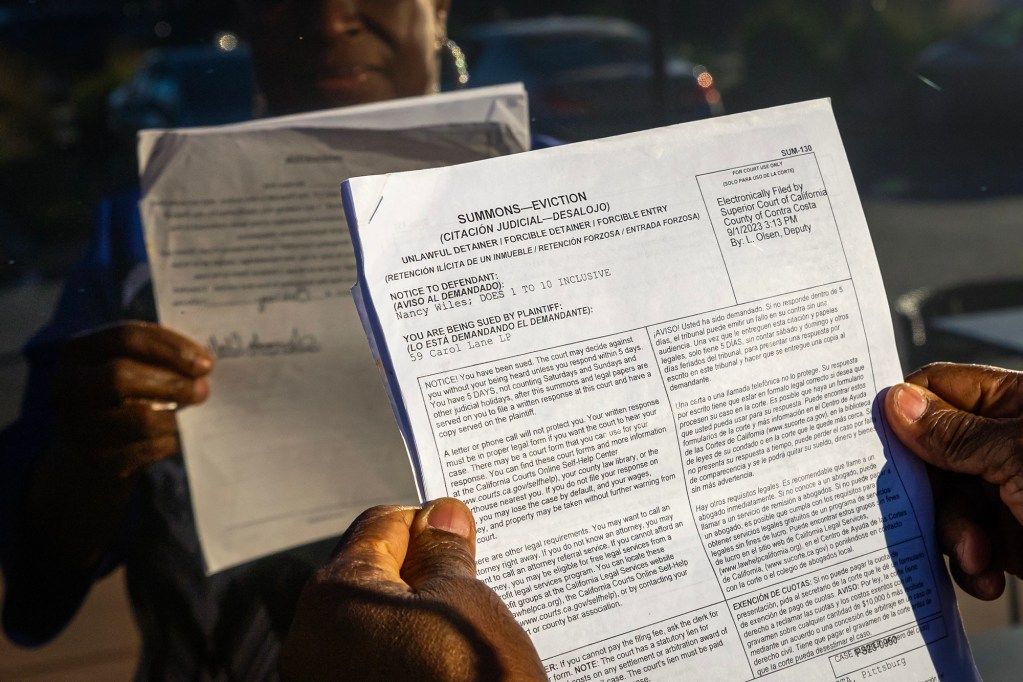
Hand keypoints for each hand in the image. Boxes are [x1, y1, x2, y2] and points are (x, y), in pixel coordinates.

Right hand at [25, 322, 211, 569]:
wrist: (91, 448)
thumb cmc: (123, 395)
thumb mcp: (132, 367)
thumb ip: (160, 358)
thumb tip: (204, 365)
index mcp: (79, 350)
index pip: (126, 338)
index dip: (171, 348)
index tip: (206, 363)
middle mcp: (67, 384)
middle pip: (121, 376)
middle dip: (172, 383)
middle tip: (204, 391)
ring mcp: (73, 424)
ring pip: (136, 419)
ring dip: (173, 417)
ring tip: (191, 415)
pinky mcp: (90, 458)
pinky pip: (140, 450)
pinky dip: (166, 443)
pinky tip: (177, 437)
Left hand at [280, 498, 545, 680]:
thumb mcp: (464, 601)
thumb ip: (445, 552)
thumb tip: (441, 515)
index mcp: (333, 596)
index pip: (380, 526)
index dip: (428, 524)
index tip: (463, 534)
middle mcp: (312, 642)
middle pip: (372, 577)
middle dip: (423, 573)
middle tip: (474, 581)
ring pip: (375, 623)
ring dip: (419, 616)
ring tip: (468, 628)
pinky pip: (375, 662)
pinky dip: (410, 654)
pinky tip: (449, 663)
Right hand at [884, 363, 1022, 599]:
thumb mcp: (1021, 457)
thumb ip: (954, 432)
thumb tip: (897, 402)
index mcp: (1022, 404)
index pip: (942, 389)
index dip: (905, 413)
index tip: (877, 443)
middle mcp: (1014, 444)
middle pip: (935, 451)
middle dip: (933, 491)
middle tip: (929, 514)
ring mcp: (1016, 492)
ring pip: (949, 501)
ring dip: (953, 534)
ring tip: (976, 558)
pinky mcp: (1019, 538)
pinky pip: (970, 540)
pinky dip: (970, 562)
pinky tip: (984, 575)